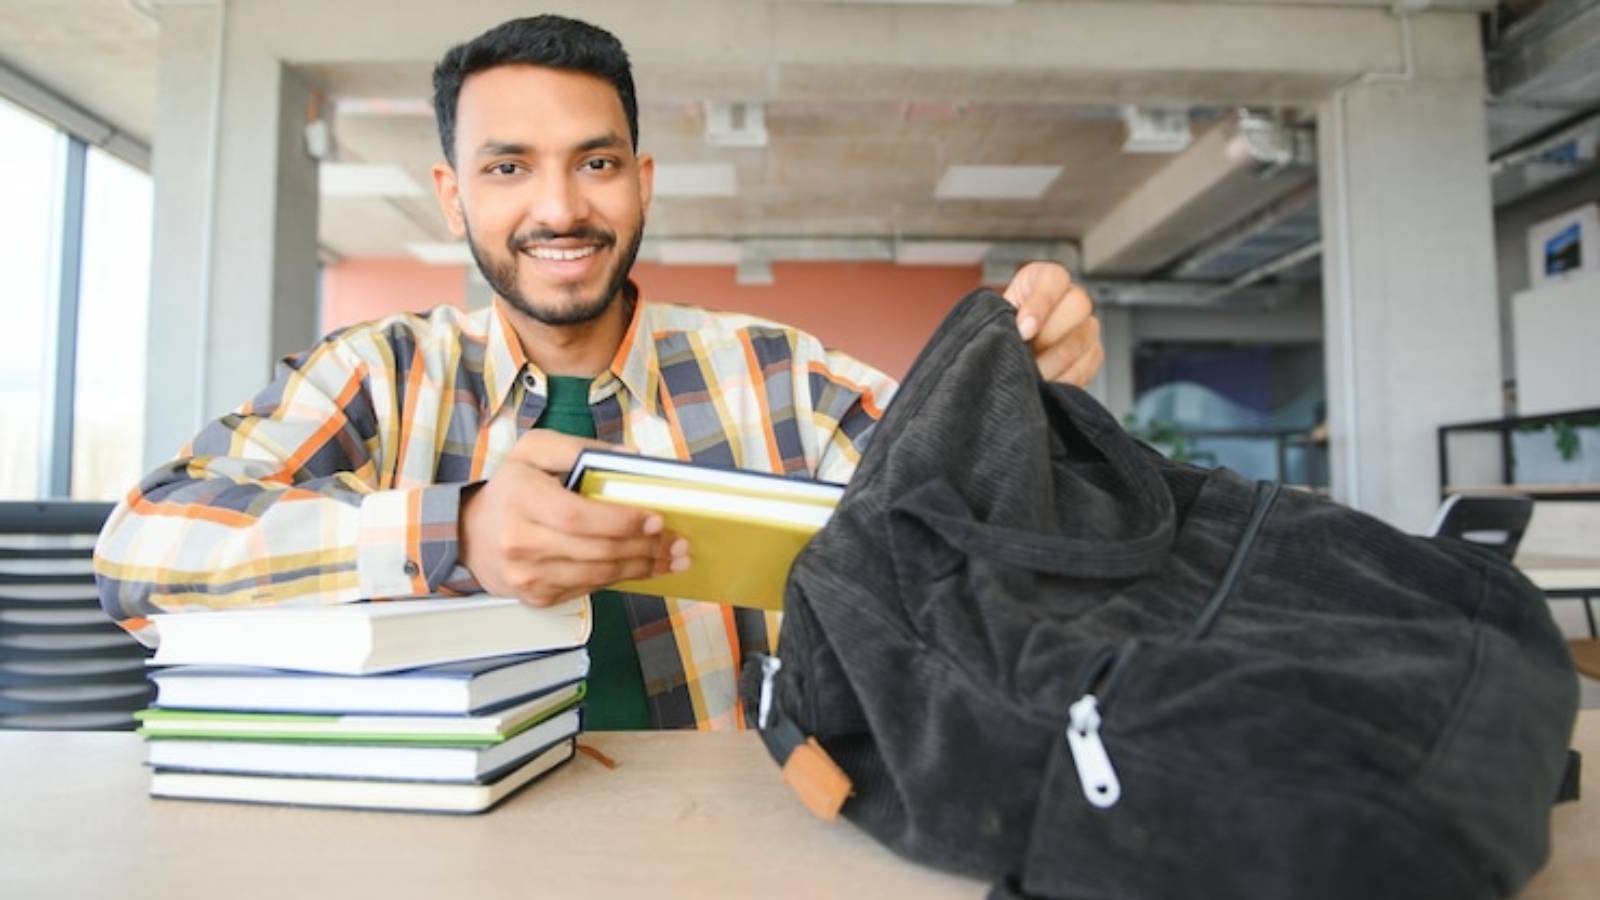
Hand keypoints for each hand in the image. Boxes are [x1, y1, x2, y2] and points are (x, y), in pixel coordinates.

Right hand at [458, 431, 687, 606]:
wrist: (470, 534)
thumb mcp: (534, 451)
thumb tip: (629, 458)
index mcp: (521, 498)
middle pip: (595, 550)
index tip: (655, 519)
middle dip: (644, 548)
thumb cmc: (510, 488)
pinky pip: (587, 589)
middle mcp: (520, 541)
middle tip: (678, 541)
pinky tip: (643, 569)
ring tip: (671, 558)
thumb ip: (579, 448)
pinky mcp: (535, 596)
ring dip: (641, 568)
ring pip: (597, 575)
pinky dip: (619, 579)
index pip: (577, 516)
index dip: (620, 521)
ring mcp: (526, 574)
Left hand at [1003, 261, 1103, 385]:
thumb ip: (1008, 317)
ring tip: (1030, 372)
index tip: (1024, 330)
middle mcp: (1071, 297)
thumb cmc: (1001, 330)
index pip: (1055, 278)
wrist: (1008, 355)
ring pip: (1081, 339)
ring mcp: (1086, 325)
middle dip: (1047, 336)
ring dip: (1052, 362)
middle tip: (1026, 353)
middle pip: (1078, 305)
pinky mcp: (1092, 353)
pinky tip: (1046, 381)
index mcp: (1045, 279)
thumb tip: (1022, 332)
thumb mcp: (997, 317)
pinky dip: (1063, 378)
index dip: (1041, 304)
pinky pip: (1086, 365)